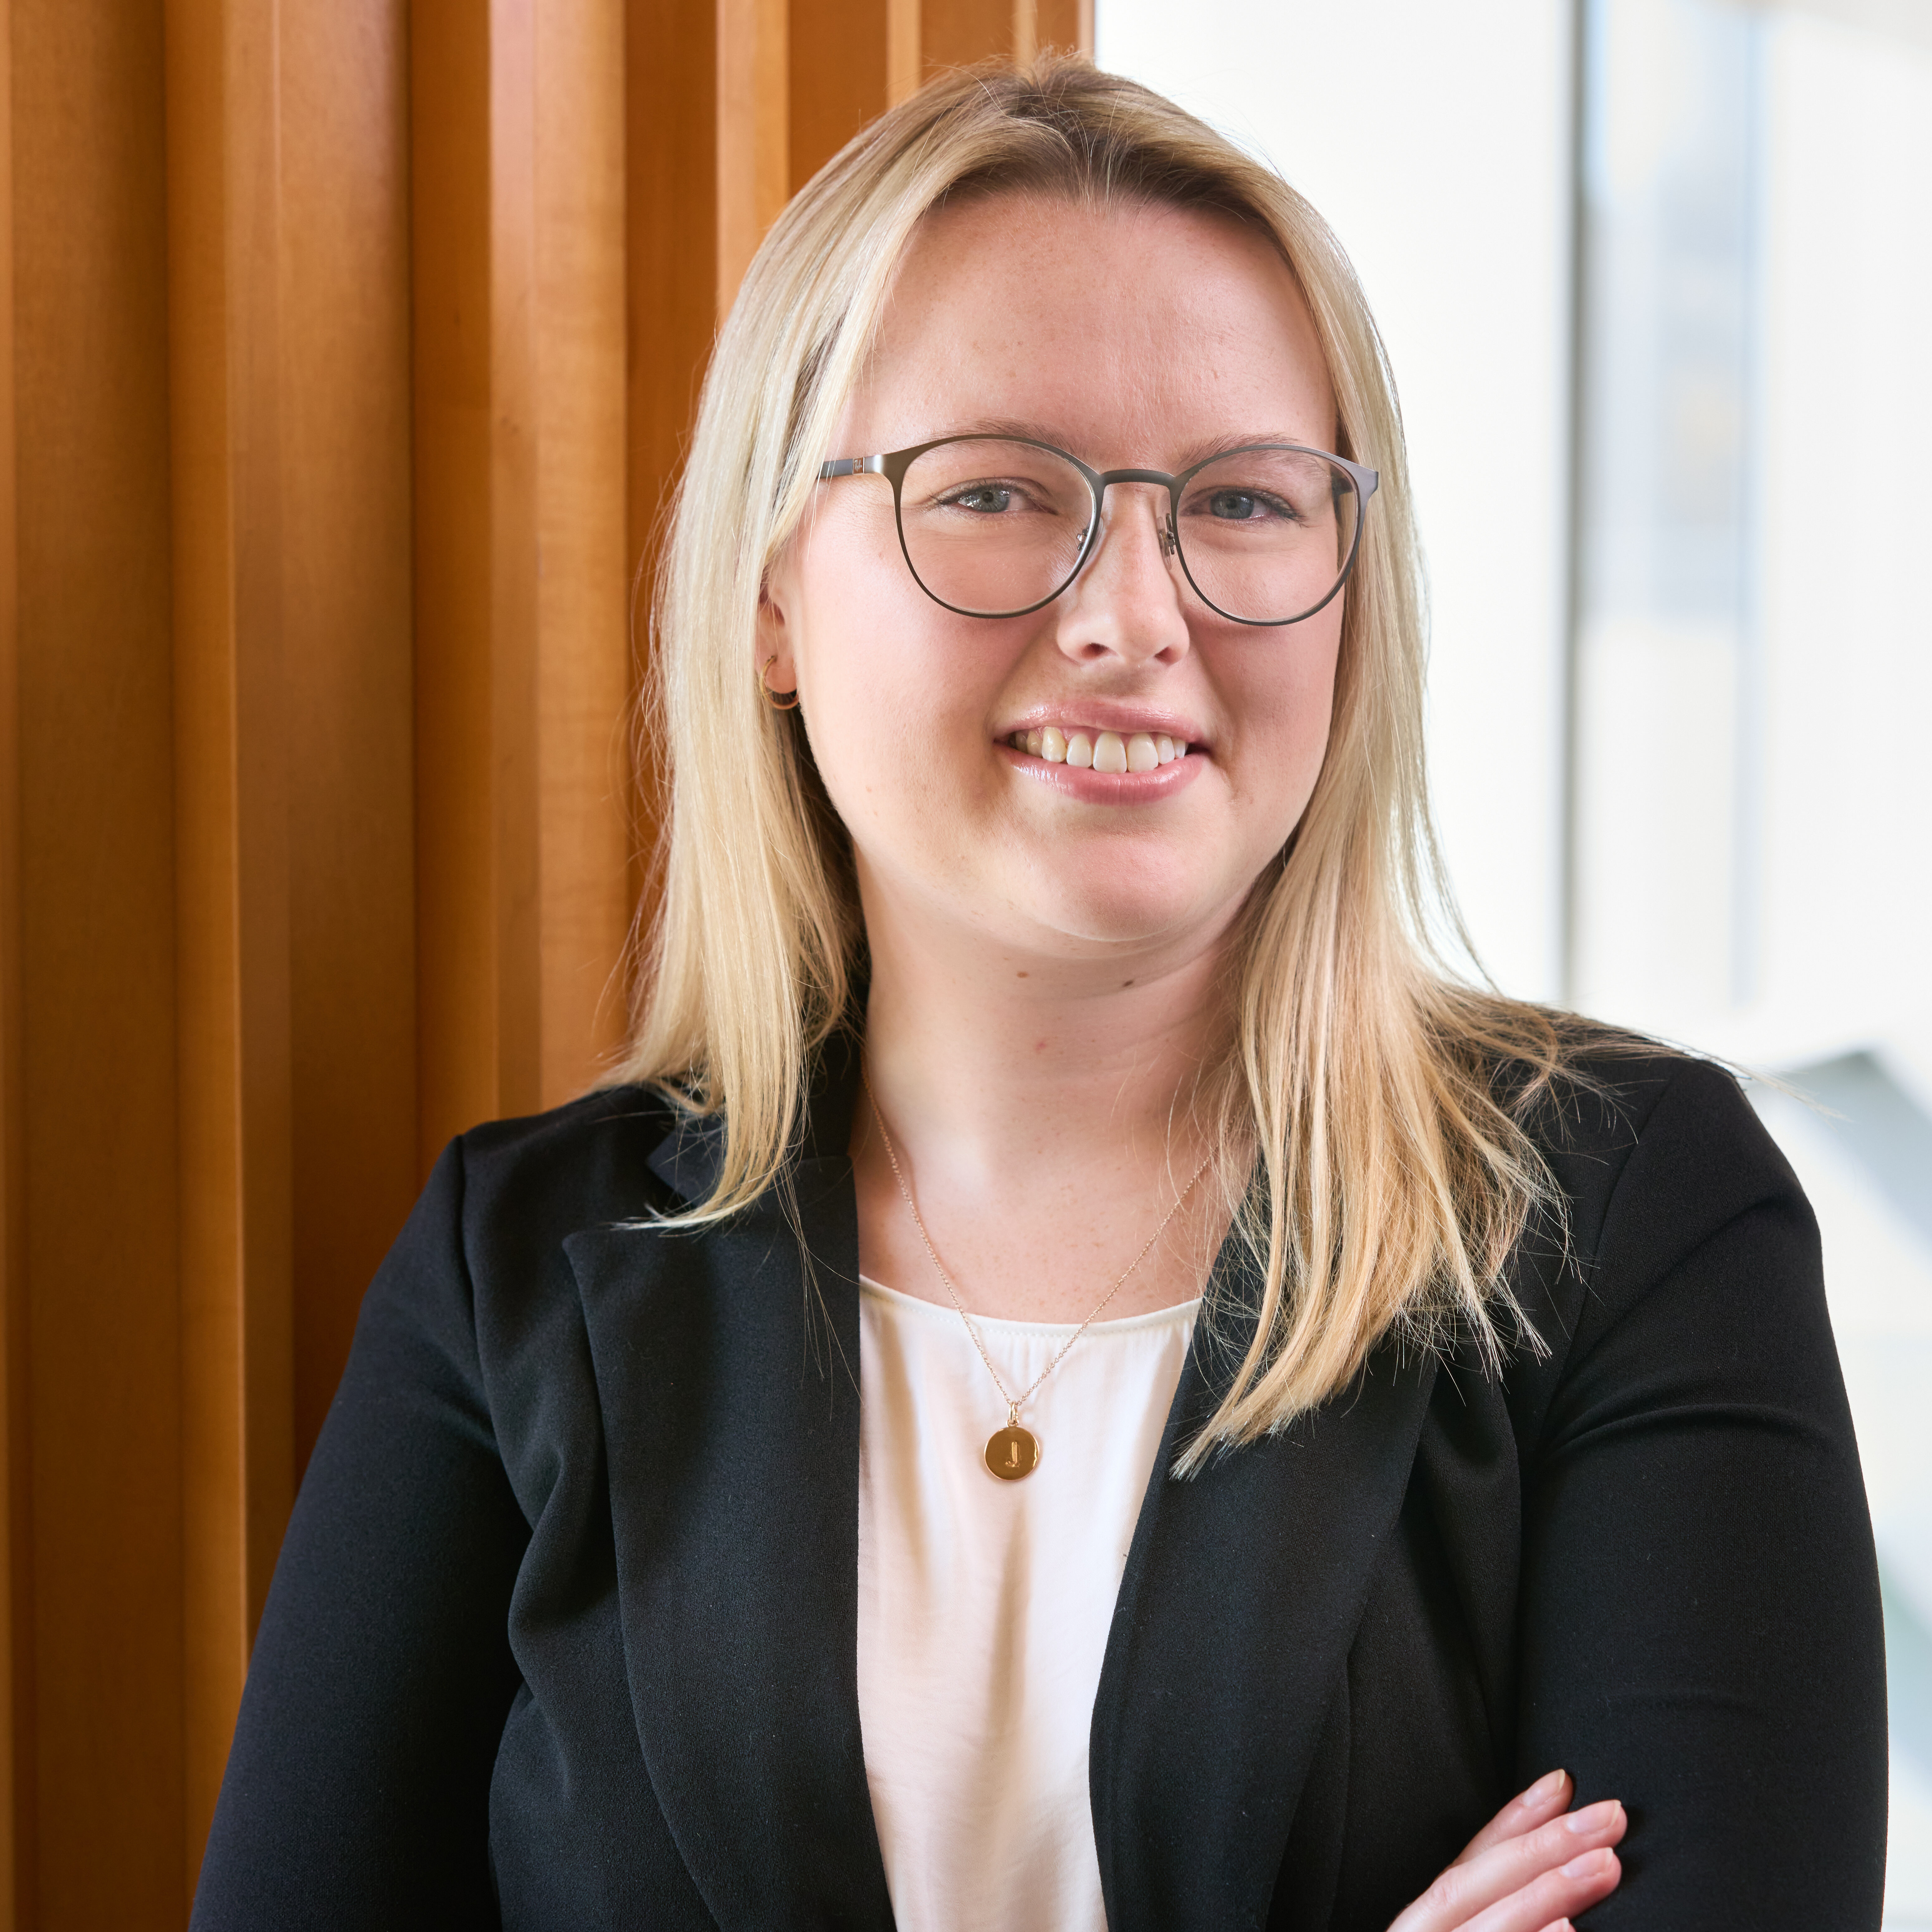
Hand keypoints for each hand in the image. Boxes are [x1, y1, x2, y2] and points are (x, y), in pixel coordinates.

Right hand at [1386, 1769, 1623, 1931]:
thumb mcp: (1459, 1923)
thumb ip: (1488, 1909)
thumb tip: (1562, 1890)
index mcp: (1420, 1927)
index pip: (1463, 1866)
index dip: (1511, 1820)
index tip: (1562, 1782)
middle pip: (1467, 1885)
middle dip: (1540, 1846)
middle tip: (1609, 1819)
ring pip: (1482, 1926)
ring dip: (1545, 1892)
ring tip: (1603, 1867)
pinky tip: (1568, 1930)